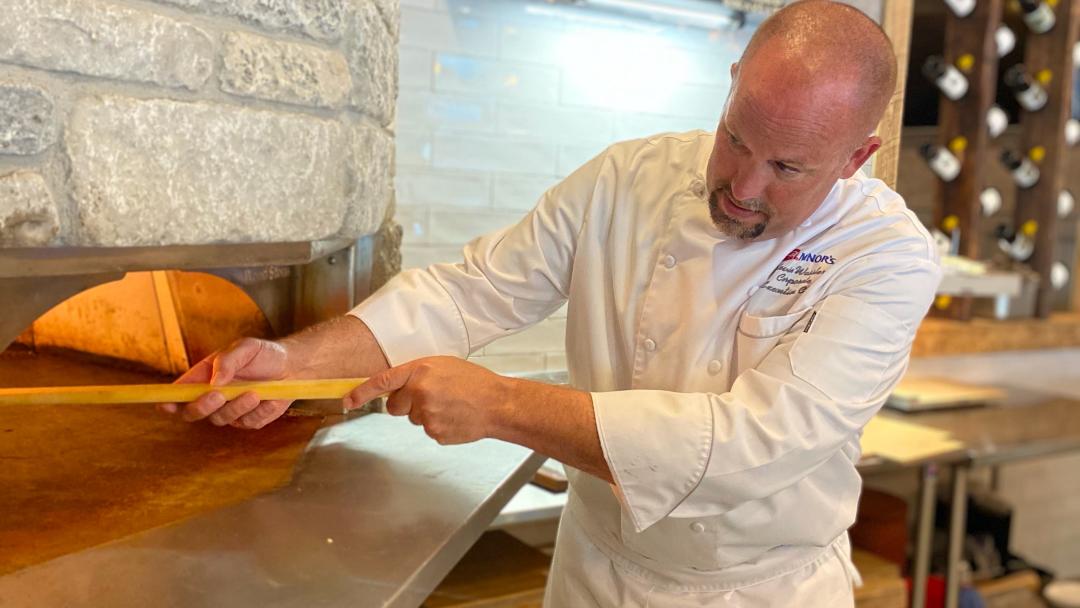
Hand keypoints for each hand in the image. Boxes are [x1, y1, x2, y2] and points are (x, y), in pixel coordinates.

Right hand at [158, 338, 291, 428]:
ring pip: (221, 419)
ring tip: (255, 393)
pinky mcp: (248, 420)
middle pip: (192, 412)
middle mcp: (213, 396)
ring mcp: (230, 410)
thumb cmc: (265, 355)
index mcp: (205, 376)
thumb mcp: (246, 348)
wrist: (293, 367)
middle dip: (201, 406)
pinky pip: (247, 423)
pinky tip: (269, 399)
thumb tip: (213, 382)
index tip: (165, 405)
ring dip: (237, 407)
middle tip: (218, 395)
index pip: (179, 392)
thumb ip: (228, 362)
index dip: (168, 401)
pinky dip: (259, 412)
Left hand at [344, 356, 513, 444]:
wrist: (498, 404)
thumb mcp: (443, 366)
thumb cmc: (475, 382)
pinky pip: (428, 430)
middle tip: (431, 397)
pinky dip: (439, 425)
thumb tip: (400, 388)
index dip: (361, 392)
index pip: (382, 382)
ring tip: (451, 405)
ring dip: (427, 413)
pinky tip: (455, 417)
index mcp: (420, 371)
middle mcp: (419, 393)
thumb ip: (418, 374)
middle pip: (395, 406)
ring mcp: (427, 416)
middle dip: (406, 404)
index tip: (348, 401)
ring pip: (414, 419)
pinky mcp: (435, 433)